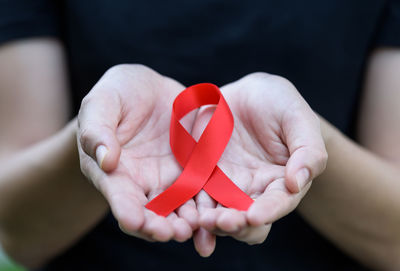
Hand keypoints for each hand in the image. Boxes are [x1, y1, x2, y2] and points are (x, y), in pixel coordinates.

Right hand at [77, 64, 198, 241]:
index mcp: (114, 171)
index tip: (133, 221)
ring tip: (194, 228)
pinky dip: (206, 204)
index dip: (125, 209)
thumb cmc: (117, 95)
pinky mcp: (192, 170)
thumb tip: (105, 161)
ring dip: (185, 221)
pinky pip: (200, 190)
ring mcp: (169, 179)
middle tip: (172, 233)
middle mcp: (141, 182)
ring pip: (178, 207)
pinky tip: (215, 212)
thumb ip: (98, 130)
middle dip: (159, 225)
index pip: (118, 195)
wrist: (148, 91)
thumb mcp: (102, 103)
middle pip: (150, 211)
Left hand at [192, 73, 327, 255]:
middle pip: (245, 218)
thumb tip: (297, 184)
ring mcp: (225, 184)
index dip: (268, 211)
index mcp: (281, 181)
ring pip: (217, 212)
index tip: (254, 216)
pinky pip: (194, 195)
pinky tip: (183, 213)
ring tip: (200, 220)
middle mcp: (253, 190)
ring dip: (209, 222)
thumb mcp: (298, 118)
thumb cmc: (280, 103)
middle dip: (235, 224)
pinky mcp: (202, 175)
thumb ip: (307, 150)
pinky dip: (189, 208)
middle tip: (223, 222)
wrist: (247, 93)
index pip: (277, 203)